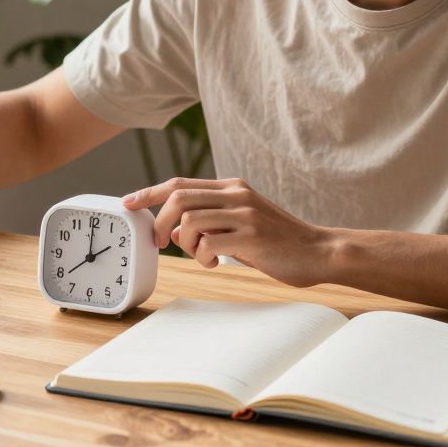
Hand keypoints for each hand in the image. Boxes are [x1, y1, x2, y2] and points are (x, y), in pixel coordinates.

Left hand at [121, 177, 336, 287]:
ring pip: (189, 220)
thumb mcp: (240, 228)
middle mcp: (236, 195)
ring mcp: (244, 214)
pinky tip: (217, 263)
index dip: (149, 192)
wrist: (319, 251)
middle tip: (160, 243)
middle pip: (178, 197)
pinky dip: (202, 257)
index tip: (128, 202)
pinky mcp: (251, 236)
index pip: (180, 183)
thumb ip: (210, 225)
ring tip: (203, 256)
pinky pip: (207, 244)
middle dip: (158, 221)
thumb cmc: (278, 243)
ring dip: (186, 244)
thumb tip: (175, 232)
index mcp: (232, 188)